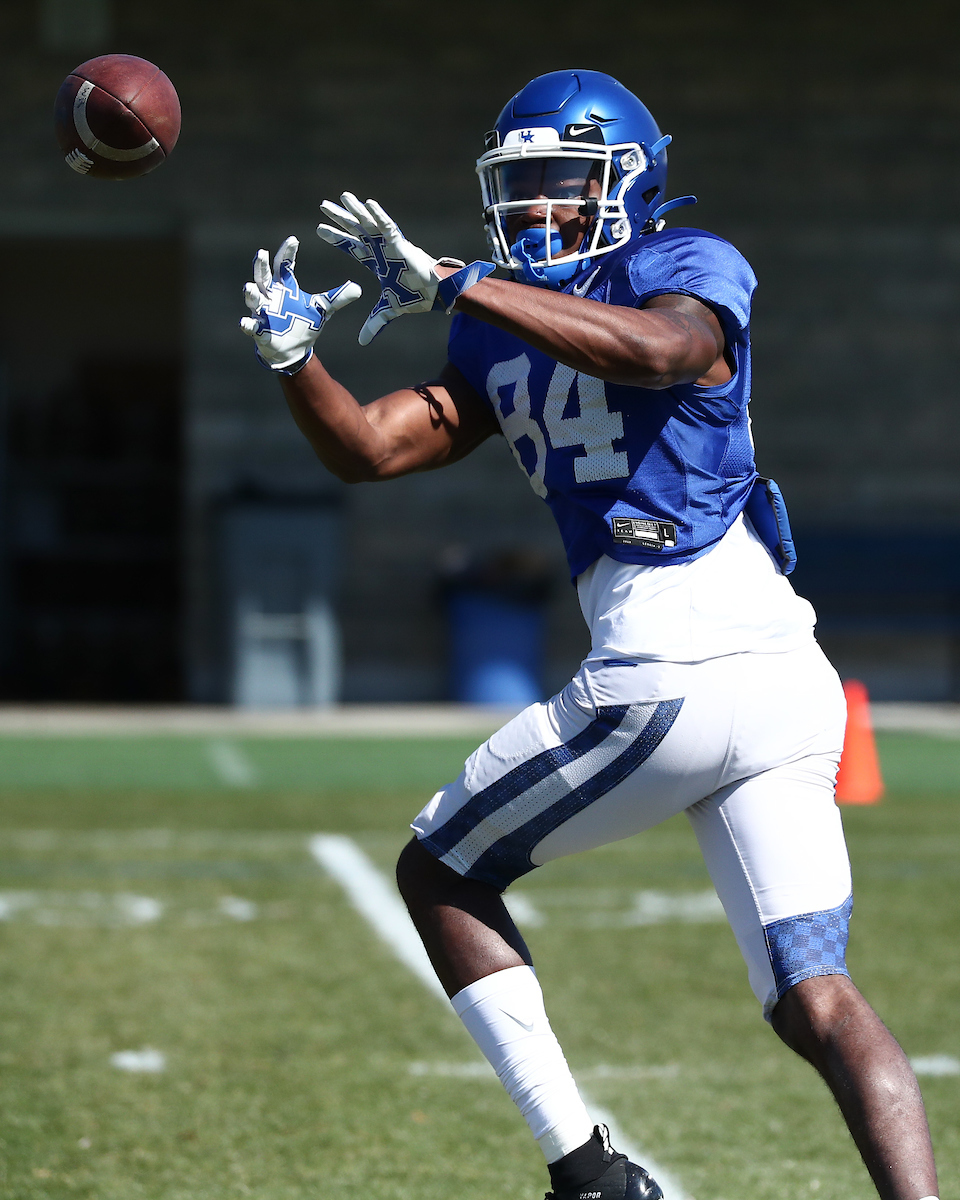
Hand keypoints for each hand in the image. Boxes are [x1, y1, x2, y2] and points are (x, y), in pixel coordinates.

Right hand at [240, 235, 360, 370]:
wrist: (294, 350)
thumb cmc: (304, 324)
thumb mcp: (322, 309)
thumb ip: (337, 298)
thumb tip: (358, 288)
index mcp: (285, 287)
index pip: (284, 265)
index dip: (288, 253)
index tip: (293, 240)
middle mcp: (271, 296)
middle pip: (263, 276)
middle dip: (261, 266)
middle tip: (262, 253)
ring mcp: (263, 312)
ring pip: (254, 299)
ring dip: (252, 293)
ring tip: (249, 287)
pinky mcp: (259, 330)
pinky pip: (251, 326)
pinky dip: (248, 324)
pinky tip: (245, 322)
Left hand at [317, 193, 464, 345]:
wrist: (434, 295)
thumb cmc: (415, 297)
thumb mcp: (388, 310)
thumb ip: (374, 323)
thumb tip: (362, 342)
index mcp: (376, 261)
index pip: (351, 246)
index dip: (336, 238)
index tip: (319, 229)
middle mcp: (380, 248)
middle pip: (355, 230)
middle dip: (339, 218)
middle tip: (322, 205)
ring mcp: (390, 244)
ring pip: (369, 223)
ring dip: (356, 210)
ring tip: (343, 197)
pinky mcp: (401, 243)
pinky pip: (388, 226)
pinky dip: (378, 215)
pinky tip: (368, 204)